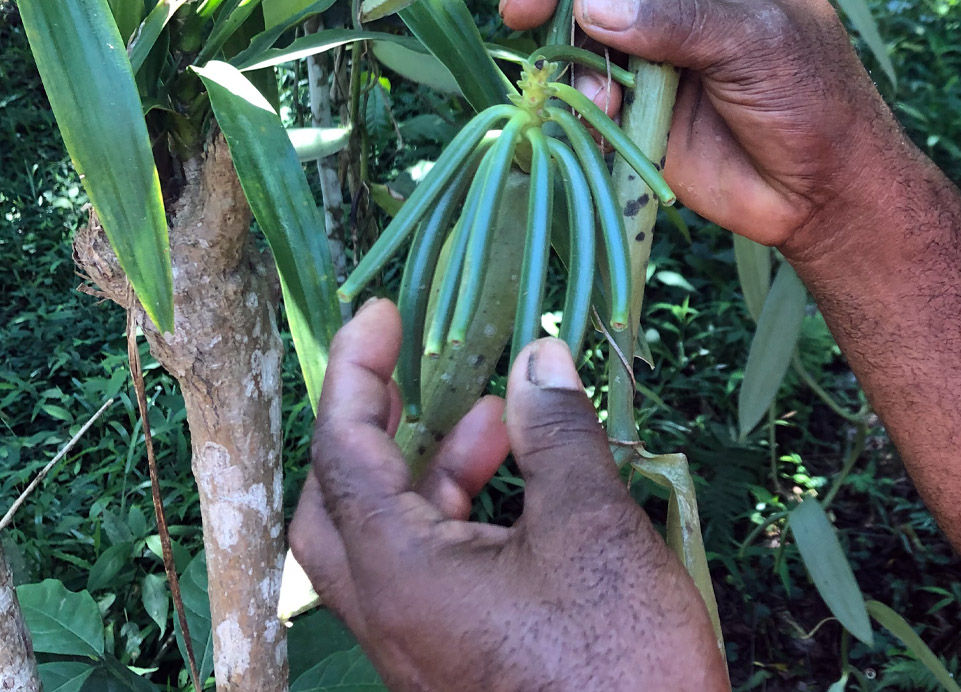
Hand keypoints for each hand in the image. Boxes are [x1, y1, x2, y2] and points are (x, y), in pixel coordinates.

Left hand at [289, 299, 727, 691]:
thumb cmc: (617, 660)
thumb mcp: (592, 528)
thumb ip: (556, 433)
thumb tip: (540, 356)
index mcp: (399, 575)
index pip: (342, 450)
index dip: (355, 369)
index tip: (381, 312)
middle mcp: (389, 614)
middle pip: (335, 504)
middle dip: (369, 428)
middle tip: (411, 375)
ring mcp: (420, 646)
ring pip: (386, 540)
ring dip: (429, 471)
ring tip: (498, 424)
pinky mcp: (455, 663)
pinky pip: (429, 574)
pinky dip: (459, 518)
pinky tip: (521, 492)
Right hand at [502, 0, 900, 255]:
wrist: (820, 194)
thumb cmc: (814, 99)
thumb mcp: (757, 42)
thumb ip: (678, 19)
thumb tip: (593, 0)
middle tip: (522, 6)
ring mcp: (652, 51)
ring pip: (579, 26)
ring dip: (567, 50)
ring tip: (597, 93)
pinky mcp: (636, 106)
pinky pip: (586, 89)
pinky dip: (580, 99)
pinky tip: (600, 117)